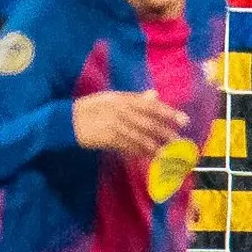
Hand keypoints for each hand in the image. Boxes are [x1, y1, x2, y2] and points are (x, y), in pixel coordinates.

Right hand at [73, 89, 187, 161]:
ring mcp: (114, 125)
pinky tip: (150, 157)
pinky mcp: (107, 139)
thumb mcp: (112, 98)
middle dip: (166, 133)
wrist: (67, 120)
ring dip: (156, 147)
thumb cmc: (92, 108)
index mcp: (123, 98)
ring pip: (140, 138)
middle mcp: (120, 110)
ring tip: (170, 154)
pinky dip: (140, 152)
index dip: (169, 113)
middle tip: (181, 141)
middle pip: (148, 123)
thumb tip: (155, 95)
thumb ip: (134, 98)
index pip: (150, 106)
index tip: (184, 120)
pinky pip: (128, 147)